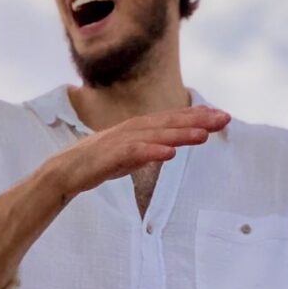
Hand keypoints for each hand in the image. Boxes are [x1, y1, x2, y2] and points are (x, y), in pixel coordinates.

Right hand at [52, 107, 229, 199]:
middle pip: (170, 122)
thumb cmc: (96, 164)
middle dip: (198, 119)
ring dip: (180, 133)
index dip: (197, 116)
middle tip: (224, 118)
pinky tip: (170, 153)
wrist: (63, 172)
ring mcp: (121, 141)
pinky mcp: (110, 156)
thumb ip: (149, 150)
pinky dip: (152, 151)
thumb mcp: (129, 156)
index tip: (221, 115)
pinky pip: (135, 152)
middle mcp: (133, 129)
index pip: (173, 119)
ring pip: (156, 134)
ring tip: (204, 135)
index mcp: (138, 129)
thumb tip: (170, 148)